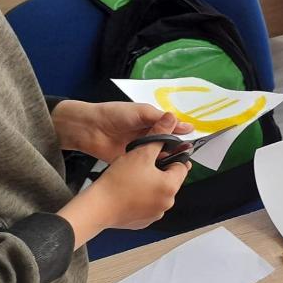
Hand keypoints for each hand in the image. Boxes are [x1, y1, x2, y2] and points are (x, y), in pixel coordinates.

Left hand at [51, 100, 191, 162]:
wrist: (89, 128)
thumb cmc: (115, 114)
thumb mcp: (142, 112)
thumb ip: (162, 120)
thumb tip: (186, 125)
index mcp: (151, 122)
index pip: (171, 129)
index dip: (181, 135)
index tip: (193, 141)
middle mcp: (148, 137)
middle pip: (167, 144)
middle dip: (177, 149)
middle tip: (186, 155)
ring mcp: (140, 150)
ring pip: (158, 156)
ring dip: (167, 159)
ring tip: (177, 164)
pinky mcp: (132, 162)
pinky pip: (146, 166)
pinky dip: (154, 168)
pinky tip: (162, 171)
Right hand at [58, 112, 190, 243]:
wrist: (97, 207)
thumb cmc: (118, 181)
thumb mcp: (141, 152)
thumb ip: (159, 135)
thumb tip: (171, 119)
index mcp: (171, 187)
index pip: (181, 167)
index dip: (171, 156)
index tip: (159, 153)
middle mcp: (167, 203)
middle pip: (169, 180)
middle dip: (159, 171)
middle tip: (141, 164)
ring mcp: (155, 215)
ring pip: (157, 193)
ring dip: (150, 184)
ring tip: (133, 177)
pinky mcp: (142, 222)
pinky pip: (146, 205)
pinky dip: (140, 198)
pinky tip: (127, 191)